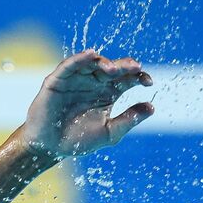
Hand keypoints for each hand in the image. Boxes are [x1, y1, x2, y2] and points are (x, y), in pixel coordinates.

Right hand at [17, 50, 153, 162]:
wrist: (49, 148)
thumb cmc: (78, 141)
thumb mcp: (109, 132)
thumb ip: (129, 120)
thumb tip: (152, 108)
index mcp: (108, 93)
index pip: (127, 79)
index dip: (139, 77)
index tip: (149, 82)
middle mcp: (94, 82)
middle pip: (112, 68)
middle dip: (124, 67)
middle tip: (135, 68)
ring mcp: (76, 79)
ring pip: (93, 63)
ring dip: (104, 63)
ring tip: (113, 69)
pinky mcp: (58, 79)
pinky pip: (70, 65)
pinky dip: (80, 58)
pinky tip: (90, 55)